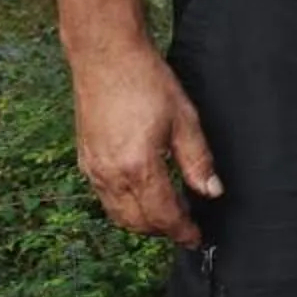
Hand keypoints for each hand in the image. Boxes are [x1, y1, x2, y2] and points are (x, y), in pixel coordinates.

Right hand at [66, 36, 220, 244]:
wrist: (106, 58)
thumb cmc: (147, 82)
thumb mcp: (184, 119)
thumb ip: (198, 160)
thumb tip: (211, 191)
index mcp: (138, 167)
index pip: (163, 215)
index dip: (181, 231)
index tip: (195, 238)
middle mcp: (111, 175)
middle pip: (138, 222)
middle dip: (163, 230)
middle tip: (185, 227)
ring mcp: (94, 170)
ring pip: (118, 215)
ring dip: (142, 222)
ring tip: (167, 214)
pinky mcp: (85, 160)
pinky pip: (105, 198)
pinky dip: (124, 207)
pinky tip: (141, 195)